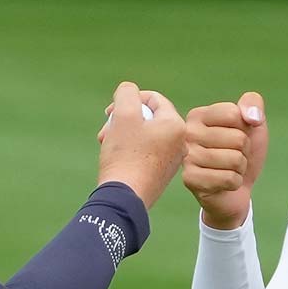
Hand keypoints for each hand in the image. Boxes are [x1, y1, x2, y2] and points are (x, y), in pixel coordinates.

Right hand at [96, 81, 184, 207]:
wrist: (124, 197)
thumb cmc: (124, 155)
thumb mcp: (123, 115)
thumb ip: (127, 93)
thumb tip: (129, 91)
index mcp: (176, 125)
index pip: (153, 99)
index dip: (129, 100)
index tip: (111, 112)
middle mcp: (180, 142)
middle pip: (149, 118)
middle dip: (124, 119)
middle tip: (107, 129)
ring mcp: (172, 160)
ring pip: (145, 135)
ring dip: (124, 134)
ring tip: (107, 143)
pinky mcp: (161, 174)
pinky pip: (146, 152)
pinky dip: (130, 150)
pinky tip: (116, 157)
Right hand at [181, 92, 267, 230]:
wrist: (236, 189)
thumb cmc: (240, 152)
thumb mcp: (252, 122)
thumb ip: (253, 103)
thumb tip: (251, 117)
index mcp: (198, 115)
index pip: (234, 114)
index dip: (244, 128)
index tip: (235, 136)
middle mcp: (187, 133)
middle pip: (237, 138)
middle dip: (243, 151)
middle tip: (232, 156)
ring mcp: (186, 157)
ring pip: (235, 159)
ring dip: (240, 168)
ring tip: (228, 169)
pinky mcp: (190, 179)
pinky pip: (229, 178)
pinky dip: (234, 182)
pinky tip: (224, 183)